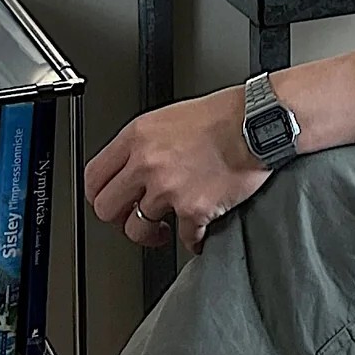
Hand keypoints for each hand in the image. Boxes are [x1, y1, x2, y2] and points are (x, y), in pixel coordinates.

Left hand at [83, 86, 269, 253]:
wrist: (259, 122)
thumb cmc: (226, 114)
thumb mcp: (172, 116)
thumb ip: (147, 142)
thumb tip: (134, 166)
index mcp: (139, 136)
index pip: (94, 175)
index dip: (99, 194)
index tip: (109, 200)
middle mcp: (148, 163)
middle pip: (106, 208)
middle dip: (120, 217)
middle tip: (133, 216)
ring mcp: (169, 189)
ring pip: (137, 229)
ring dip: (151, 234)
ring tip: (164, 230)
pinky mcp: (195, 209)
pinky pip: (184, 239)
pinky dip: (193, 240)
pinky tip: (199, 233)